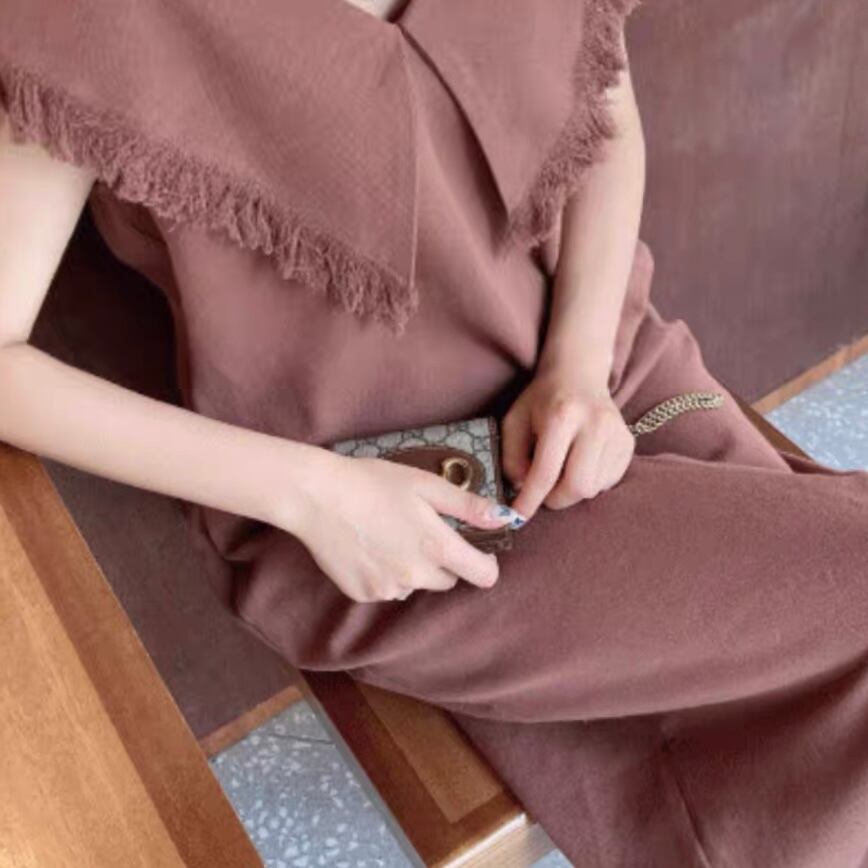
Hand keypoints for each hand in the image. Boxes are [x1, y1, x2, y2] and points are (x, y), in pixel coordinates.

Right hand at [284, 450, 519, 602]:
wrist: (317, 496)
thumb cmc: (373, 482)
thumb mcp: (426, 485)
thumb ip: (468, 506)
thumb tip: (505, 518)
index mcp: (436, 547)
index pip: (482, 575)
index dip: (484, 563)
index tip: (476, 549)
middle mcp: (415, 576)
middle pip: (447, 580)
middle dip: (442, 561)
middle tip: (418, 530)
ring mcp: (387, 589)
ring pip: (414, 585)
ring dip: (411, 568)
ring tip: (387, 534)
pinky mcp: (362, 594)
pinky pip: (386, 589)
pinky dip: (383, 573)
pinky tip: (368, 546)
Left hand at [501, 366, 635, 519]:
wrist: (579, 374)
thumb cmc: (541, 400)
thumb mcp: (515, 421)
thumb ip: (512, 456)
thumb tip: (522, 487)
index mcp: (562, 416)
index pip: (546, 471)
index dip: (530, 499)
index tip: (518, 517)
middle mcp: (595, 424)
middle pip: (578, 486)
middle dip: (556, 499)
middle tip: (543, 492)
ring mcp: (617, 434)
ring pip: (593, 488)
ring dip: (572, 489)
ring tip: (563, 469)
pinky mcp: (628, 443)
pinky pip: (608, 481)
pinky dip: (590, 481)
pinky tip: (580, 463)